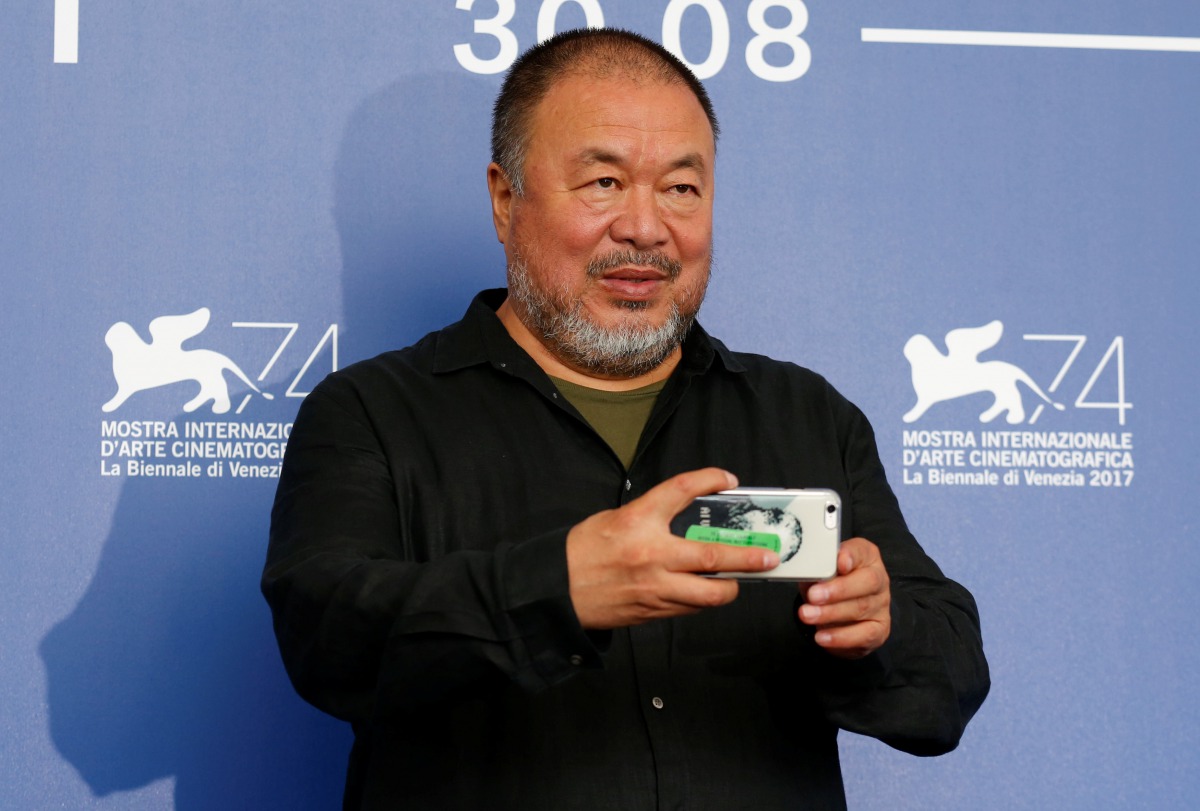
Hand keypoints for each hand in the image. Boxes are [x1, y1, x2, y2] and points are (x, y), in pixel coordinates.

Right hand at [566, 468, 780, 629]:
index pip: (681, 490)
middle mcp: (651, 554)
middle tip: (768, 556)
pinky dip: (704, 600)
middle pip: (712, 555)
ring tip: (738, 580)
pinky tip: (706, 592)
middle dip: (747, 557)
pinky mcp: (653, 611)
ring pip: (709, 593)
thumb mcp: (616, 518)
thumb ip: (651, 516)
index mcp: (638, 520)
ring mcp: (654, 587)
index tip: (727, 479)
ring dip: (730, 587)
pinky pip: (691, 608)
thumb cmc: (583, 550)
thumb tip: (687, 515)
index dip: (709, 479)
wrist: (557, 589)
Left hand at [797, 537, 890, 658]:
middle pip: (868, 581)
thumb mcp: (818, 574)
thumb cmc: (828, 587)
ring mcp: (881, 605)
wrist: (839, 617)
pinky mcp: (880, 629)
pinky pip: (864, 634)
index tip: (838, 562)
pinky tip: (822, 636)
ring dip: (831, 613)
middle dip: (838, 589)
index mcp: (866, 557)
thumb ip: (815, 571)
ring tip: (807, 615)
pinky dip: (841, 637)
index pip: (862, 550)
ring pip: (861, 608)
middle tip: (814, 595)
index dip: (851, 555)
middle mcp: (879, 579)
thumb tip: (805, 573)